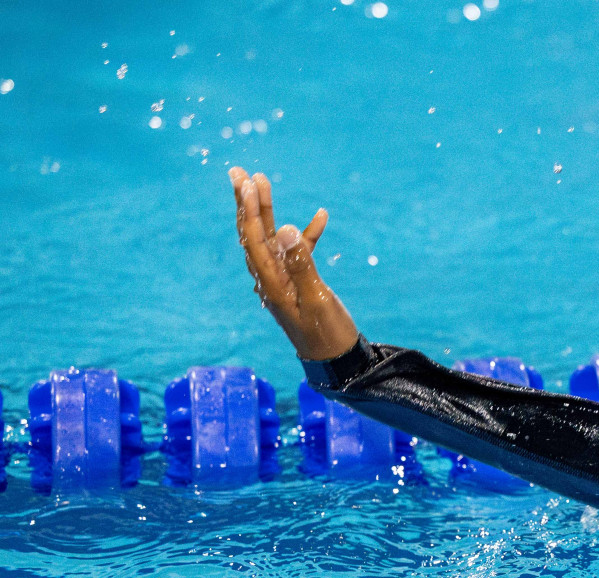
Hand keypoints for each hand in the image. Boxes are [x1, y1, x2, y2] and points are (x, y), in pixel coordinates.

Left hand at [229, 166, 358, 360]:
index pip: (254, 238)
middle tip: (238, 172)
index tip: (246, 182)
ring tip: (262, 181)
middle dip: (246, 202)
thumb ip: (302, 264)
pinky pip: (299, 252)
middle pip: (253, 233)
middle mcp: (271, 278)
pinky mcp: (300, 282)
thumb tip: (288, 229)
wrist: (337, 360)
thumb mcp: (316, 299)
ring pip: (271, 237)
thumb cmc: (326, 334)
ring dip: (267, 210)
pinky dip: (307, 234)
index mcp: (271, 283)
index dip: (249, 208)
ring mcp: (285, 280)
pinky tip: (321, 216)